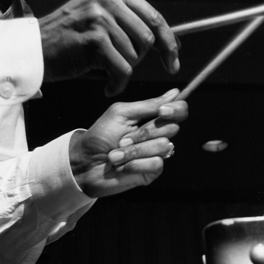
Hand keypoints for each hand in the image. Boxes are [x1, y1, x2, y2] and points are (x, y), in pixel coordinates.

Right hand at [38, 0, 180, 96]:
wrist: (35, 49)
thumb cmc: (68, 37)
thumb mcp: (99, 15)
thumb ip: (130, 21)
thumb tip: (170, 40)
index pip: (154, 16)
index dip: (169, 42)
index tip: (174, 60)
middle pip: (148, 38)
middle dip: (141, 58)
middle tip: (123, 66)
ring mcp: (100, 17)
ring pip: (135, 56)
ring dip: (123, 69)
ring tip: (104, 69)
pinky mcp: (94, 39)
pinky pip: (122, 69)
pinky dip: (117, 83)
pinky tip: (108, 84)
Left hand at [69, 89, 187, 197]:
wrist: (85, 163)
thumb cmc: (100, 135)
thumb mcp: (121, 114)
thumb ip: (148, 105)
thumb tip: (174, 92)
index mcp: (151, 117)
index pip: (178, 110)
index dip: (176, 109)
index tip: (162, 112)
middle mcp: (157, 134)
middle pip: (172, 128)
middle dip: (144, 133)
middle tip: (123, 138)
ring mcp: (156, 153)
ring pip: (163, 146)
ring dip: (134, 151)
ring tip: (117, 154)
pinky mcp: (152, 171)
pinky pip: (156, 164)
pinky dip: (135, 164)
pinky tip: (122, 166)